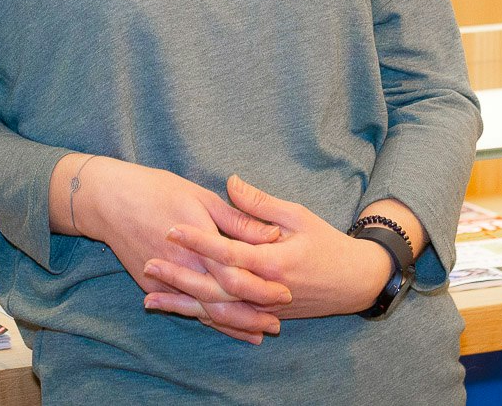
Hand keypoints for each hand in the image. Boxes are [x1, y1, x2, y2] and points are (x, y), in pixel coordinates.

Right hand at [63, 157, 291, 344]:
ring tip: (258, 333)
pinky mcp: (153, 288)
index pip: (237, 274)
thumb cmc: (157, 191)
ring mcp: (166, 282)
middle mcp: (184, 268)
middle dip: (252, 316)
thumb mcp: (201, 197)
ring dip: (232, 325)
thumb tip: (271, 234)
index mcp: (199, 243)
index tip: (286, 293)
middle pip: (223, 301)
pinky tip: (225, 326)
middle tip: (277, 325)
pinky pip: (185, 310)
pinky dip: (207, 320)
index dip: (262, 287)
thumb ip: (236, 220)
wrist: (110, 201)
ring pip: (205, 312)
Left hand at [148, 175, 393, 321]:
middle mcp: (265, 289)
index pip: (227, 251)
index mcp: (274, 261)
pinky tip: (176, 310)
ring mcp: (263, 307)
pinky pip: (227, 319)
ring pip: (216, 310)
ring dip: (181, 304)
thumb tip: (231, 182)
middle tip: (147, 264)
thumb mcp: (298, 215)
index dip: (198, 240)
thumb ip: (261, 204)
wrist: (354, 281)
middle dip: (179, 277)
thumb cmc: (327, 243)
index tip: (171, 228)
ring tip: (148, 297)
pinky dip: (200, 316)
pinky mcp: (262, 315)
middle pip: (214, 287)